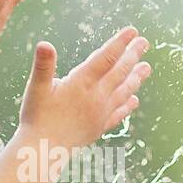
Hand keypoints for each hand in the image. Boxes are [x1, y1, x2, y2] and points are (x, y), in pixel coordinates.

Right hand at [0, 26, 153, 182]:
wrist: (43, 151)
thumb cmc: (37, 117)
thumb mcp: (36, 88)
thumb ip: (43, 65)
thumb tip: (44, 44)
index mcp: (82, 83)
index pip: (106, 57)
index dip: (120, 43)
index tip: (133, 31)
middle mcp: (96, 96)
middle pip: (120, 72)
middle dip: (133, 55)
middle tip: (144, 42)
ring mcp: (100, 113)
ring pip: (123, 91)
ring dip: (136, 78)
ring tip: (147, 67)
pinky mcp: (99, 127)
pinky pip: (118, 114)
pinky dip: (127, 105)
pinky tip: (134, 100)